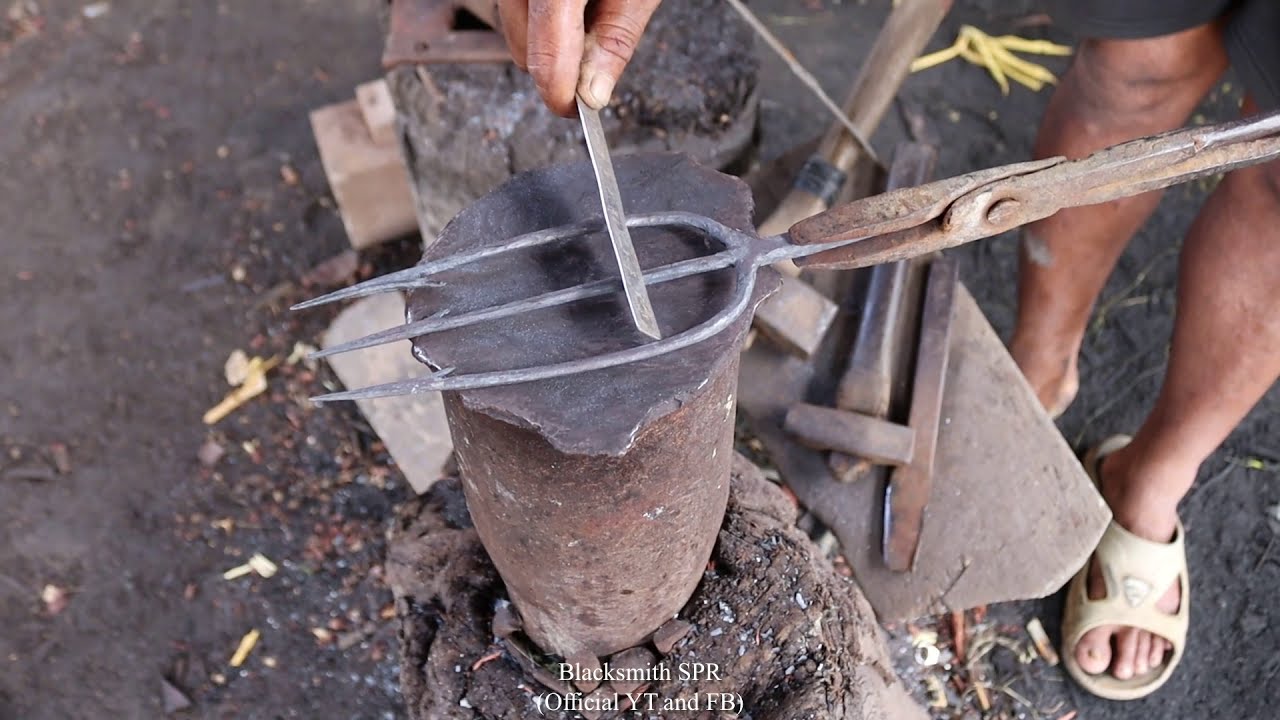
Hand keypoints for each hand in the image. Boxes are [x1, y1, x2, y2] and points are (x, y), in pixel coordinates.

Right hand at [498, 0, 662, 116]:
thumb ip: (615, 40)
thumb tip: (593, 94)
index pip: (546, 59)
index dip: (563, 96)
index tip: (580, 111)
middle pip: (525, 53)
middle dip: (561, 62)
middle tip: (600, 40)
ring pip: (517, 33)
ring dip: (549, 37)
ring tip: (589, 6)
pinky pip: (517, 11)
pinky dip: (542, 16)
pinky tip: (573, 0)